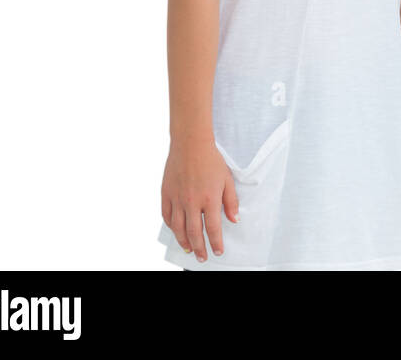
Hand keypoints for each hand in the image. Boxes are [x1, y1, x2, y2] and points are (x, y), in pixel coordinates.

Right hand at [160, 137, 238, 263]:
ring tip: (189, 249)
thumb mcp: (227, 180)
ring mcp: (177, 198)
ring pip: (178, 228)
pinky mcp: (166, 193)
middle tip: (202, 257)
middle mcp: (192, 202)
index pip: (213, 228)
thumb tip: (234, 219)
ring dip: (184, 241)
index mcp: (209, 199)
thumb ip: (231, 201)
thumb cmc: (212, 160)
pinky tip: (176, 231)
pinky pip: (166, 215)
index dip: (216, 243)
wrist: (191, 144)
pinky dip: (171, 226)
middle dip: (199, 248)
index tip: (218, 252)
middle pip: (194, 233)